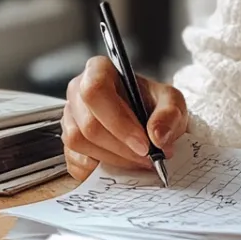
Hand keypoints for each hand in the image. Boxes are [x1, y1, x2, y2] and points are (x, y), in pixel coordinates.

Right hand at [62, 56, 187, 180]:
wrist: (150, 121)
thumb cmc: (155, 104)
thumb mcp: (172, 101)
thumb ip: (169, 114)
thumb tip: (157, 136)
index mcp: (99, 70)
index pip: (96, 91)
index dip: (118, 121)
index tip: (143, 143)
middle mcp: (78, 92)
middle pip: (88, 124)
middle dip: (121, 147)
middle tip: (147, 157)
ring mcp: (70, 118)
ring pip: (80, 144)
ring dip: (113, 159)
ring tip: (139, 160)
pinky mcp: (68, 144)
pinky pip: (76, 162)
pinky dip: (102, 169)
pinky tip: (123, 163)